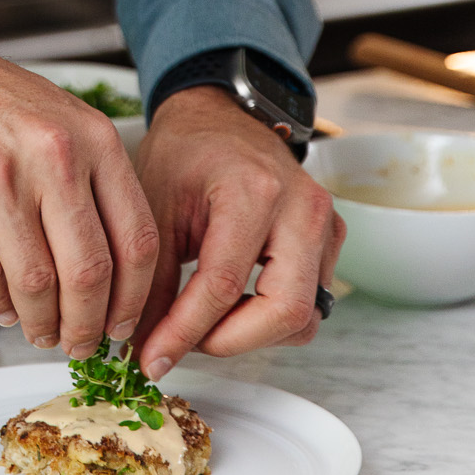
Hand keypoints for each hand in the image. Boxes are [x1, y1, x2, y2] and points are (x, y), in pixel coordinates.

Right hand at [0, 17, 158, 355]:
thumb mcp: (58, 118)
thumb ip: (90, 181)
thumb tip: (114, 270)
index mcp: (90, 137)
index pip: (135, 237)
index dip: (133, 298)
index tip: (123, 325)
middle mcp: (50, 154)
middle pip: (89, 271)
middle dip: (87, 324)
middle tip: (80, 344)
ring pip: (35, 280)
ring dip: (40, 321)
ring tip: (39, 331)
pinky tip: (2, 306)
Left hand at [133, 85, 344, 379]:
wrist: (220, 116)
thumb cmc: (186, 152)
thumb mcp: (155, 208)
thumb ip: (151, 280)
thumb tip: (143, 344)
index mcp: (253, 190)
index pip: (222, 285)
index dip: (183, 333)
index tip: (152, 359)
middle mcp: (301, 208)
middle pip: (284, 312)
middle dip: (229, 343)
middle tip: (183, 343)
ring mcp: (325, 224)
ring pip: (304, 317)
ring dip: (251, 335)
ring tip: (202, 321)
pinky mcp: (331, 239)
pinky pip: (310, 303)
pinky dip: (269, 318)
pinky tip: (230, 305)